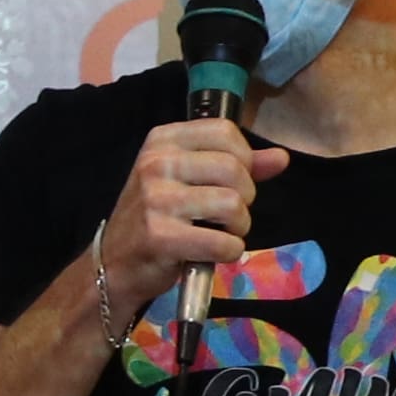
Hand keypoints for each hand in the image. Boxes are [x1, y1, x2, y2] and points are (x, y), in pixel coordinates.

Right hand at [92, 115, 282, 325]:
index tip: (231, 182)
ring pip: (233, 205)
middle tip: (228, 215)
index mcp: (163, 140)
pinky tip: (213, 253)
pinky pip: (223, 242)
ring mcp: (156, 199)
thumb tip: (281, 158)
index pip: (225, 132)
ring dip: (238, 227)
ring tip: (221, 234)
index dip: (243, 159)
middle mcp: (157, 163)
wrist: (114, 263)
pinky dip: (228, 252)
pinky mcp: (161, 236)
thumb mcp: (188, 180)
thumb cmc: (156, 217)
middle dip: (245, 198)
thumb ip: (236, 165)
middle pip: (235, 168)